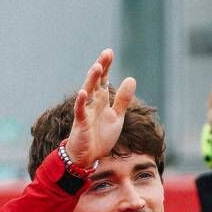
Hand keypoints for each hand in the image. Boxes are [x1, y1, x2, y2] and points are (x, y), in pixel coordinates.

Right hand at [65, 48, 136, 168]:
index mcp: (101, 101)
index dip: (107, 67)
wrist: (88, 158)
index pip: (103, 80)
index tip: (109, 53)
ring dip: (91, 80)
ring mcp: (85, 113)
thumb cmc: (100, 137)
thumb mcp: (116, 117)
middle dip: (100, 68)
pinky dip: (81, 102)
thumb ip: (122, 99)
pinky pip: (80, 112)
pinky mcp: (80, 125)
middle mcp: (92, 104)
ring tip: (97, 67)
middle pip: (95, 82)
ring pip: (87, 93)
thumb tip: (131, 79)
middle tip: (106, 53)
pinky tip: (83, 92)